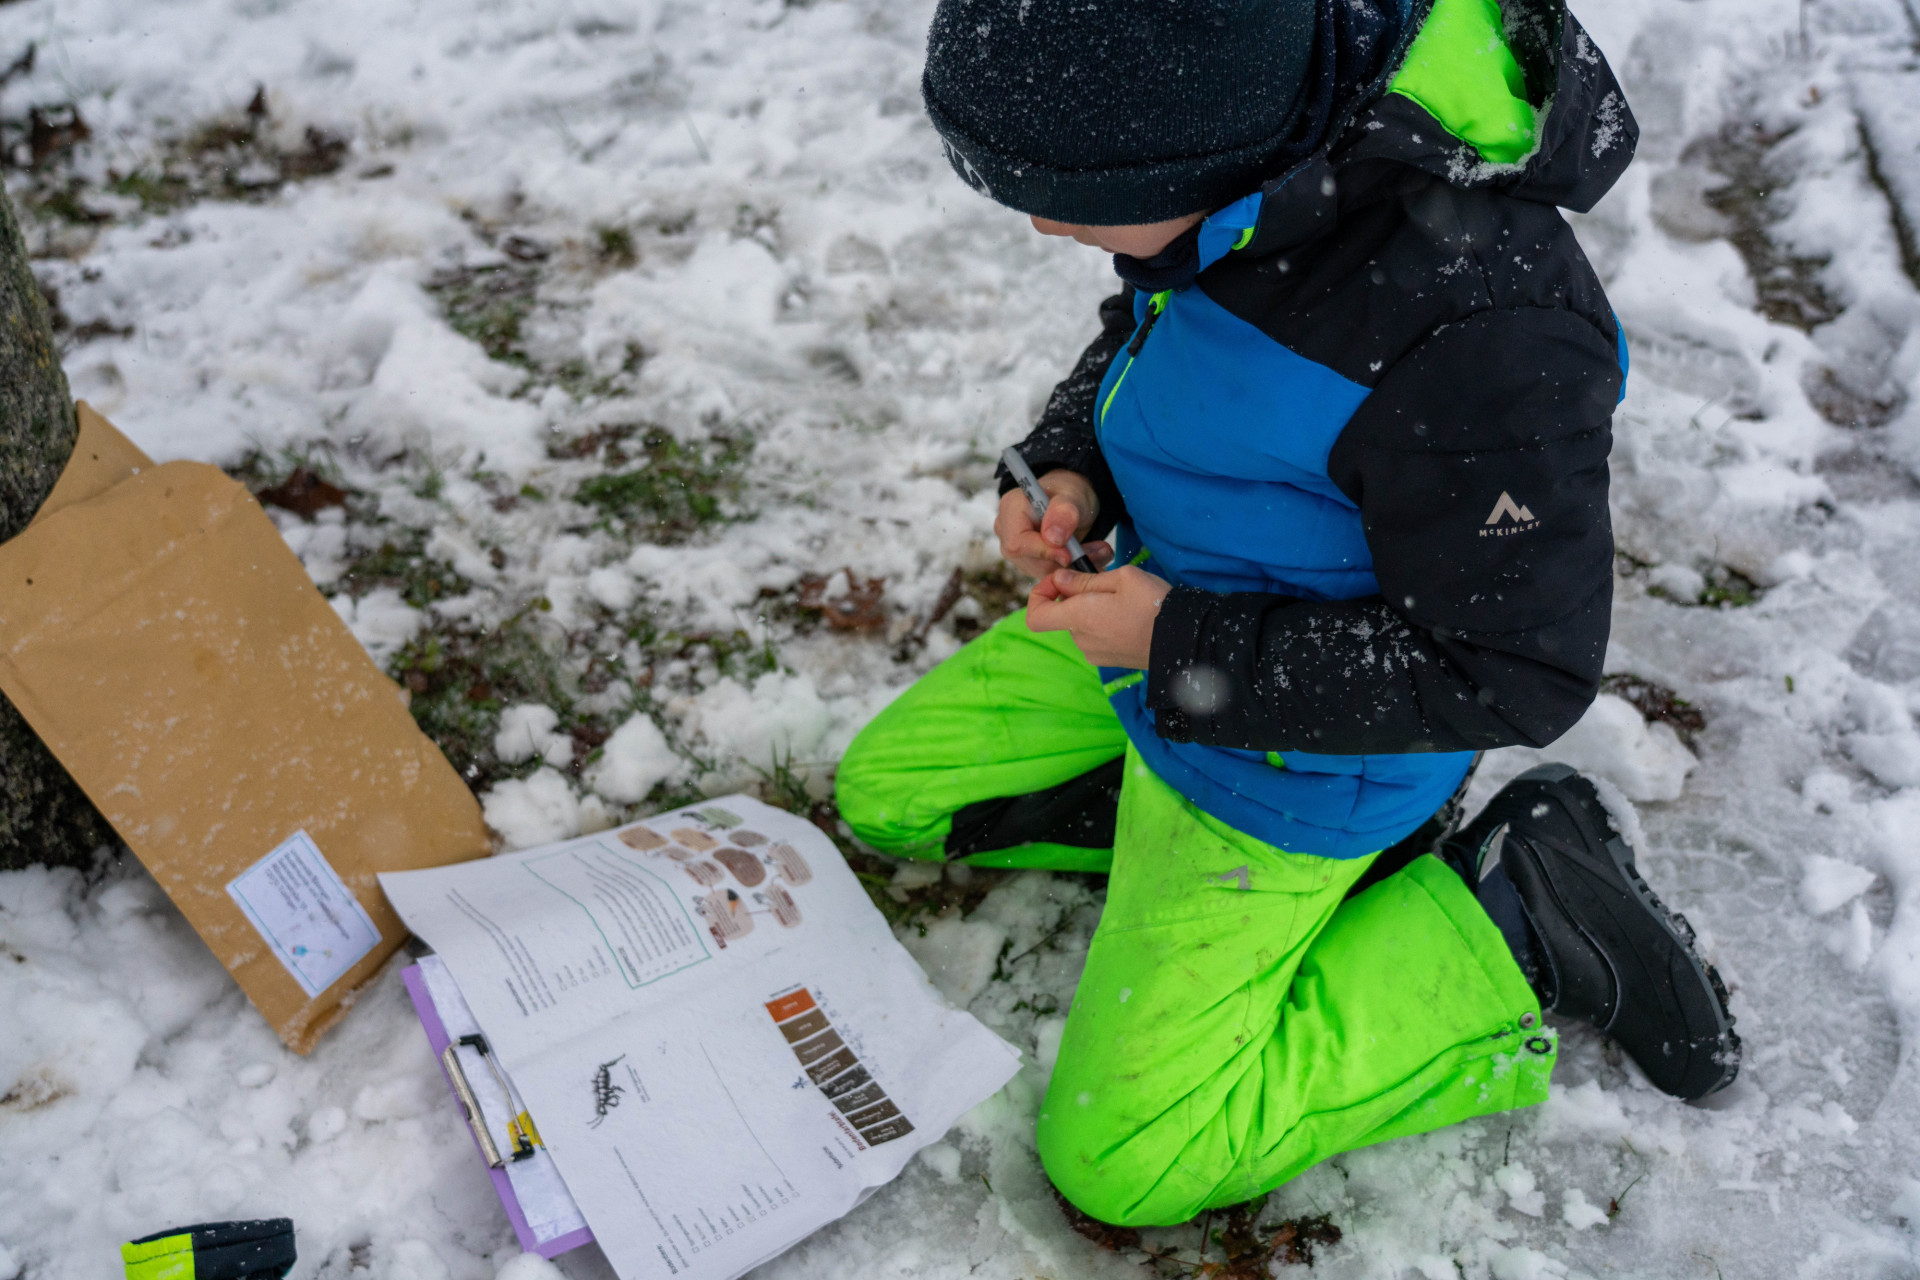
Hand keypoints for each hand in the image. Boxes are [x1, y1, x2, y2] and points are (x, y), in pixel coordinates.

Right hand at [995, 469, 1113, 577]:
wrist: (1072, 501)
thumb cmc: (1069, 492)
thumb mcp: (1072, 495)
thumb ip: (1064, 512)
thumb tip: (1053, 539)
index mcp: (1010, 509)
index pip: (1017, 542)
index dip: (1043, 552)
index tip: (1070, 554)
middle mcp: (1007, 532)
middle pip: (1030, 560)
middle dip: (1065, 561)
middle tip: (1099, 551)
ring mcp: (1018, 550)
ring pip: (1044, 571)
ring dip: (1074, 566)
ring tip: (1099, 551)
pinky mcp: (1032, 563)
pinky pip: (1052, 573)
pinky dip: (1074, 568)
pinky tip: (1090, 556)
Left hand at [1025, 565, 1171, 668]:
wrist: (1184, 640)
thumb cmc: (1155, 604)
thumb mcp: (1123, 577)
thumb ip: (1085, 579)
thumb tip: (1060, 580)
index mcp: (1079, 617)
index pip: (1035, 617)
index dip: (1039, 596)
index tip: (1058, 582)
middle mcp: (1081, 639)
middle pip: (1062, 615)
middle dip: (1077, 595)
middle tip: (1104, 580)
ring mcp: (1094, 653)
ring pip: (1081, 624)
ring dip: (1092, 609)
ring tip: (1122, 598)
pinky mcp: (1108, 660)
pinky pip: (1095, 636)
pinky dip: (1103, 623)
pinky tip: (1127, 615)